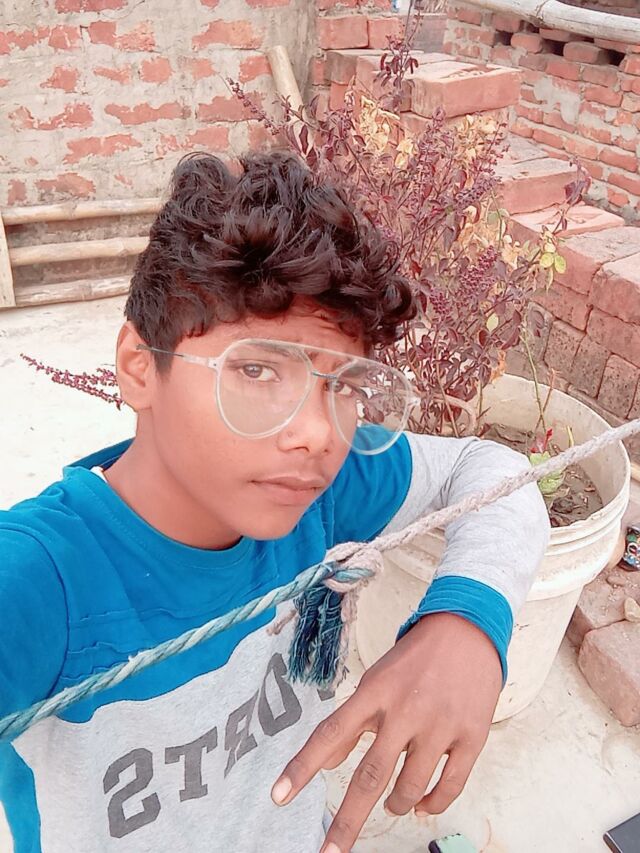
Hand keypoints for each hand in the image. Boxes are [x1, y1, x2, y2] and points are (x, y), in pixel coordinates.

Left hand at [271, 612, 502, 852]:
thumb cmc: (415, 659)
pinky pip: (450, 786)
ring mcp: (439, 725)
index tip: (278, 796)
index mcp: (375, 692)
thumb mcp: (376, 681)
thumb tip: (323, 764)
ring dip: (395, 806)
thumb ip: (352, 723)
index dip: (302, 767)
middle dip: (347, 822)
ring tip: (391, 805)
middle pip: (369, 775)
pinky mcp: (471, 736)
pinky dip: (433, 804)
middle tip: (329, 852)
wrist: (468, 630)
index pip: (330, 733)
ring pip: (409, 789)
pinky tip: (423, 805)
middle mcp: (404, 710)